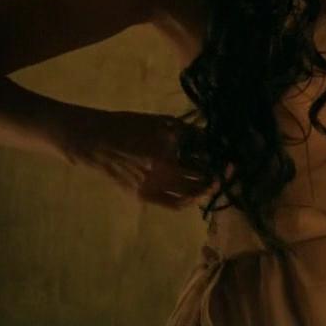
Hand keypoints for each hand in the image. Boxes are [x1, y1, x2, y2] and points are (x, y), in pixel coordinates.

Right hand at [57, 108, 216, 210]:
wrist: (95, 141)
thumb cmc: (129, 125)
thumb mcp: (162, 122)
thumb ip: (187, 131)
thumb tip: (211, 136)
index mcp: (168, 150)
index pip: (205, 157)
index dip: (221, 157)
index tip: (231, 156)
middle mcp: (163, 171)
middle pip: (201, 177)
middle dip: (217, 173)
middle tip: (227, 168)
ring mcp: (153, 187)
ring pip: (190, 194)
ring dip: (205, 187)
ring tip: (214, 180)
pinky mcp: (144, 196)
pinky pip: (173, 204)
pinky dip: (188, 200)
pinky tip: (197, 194)